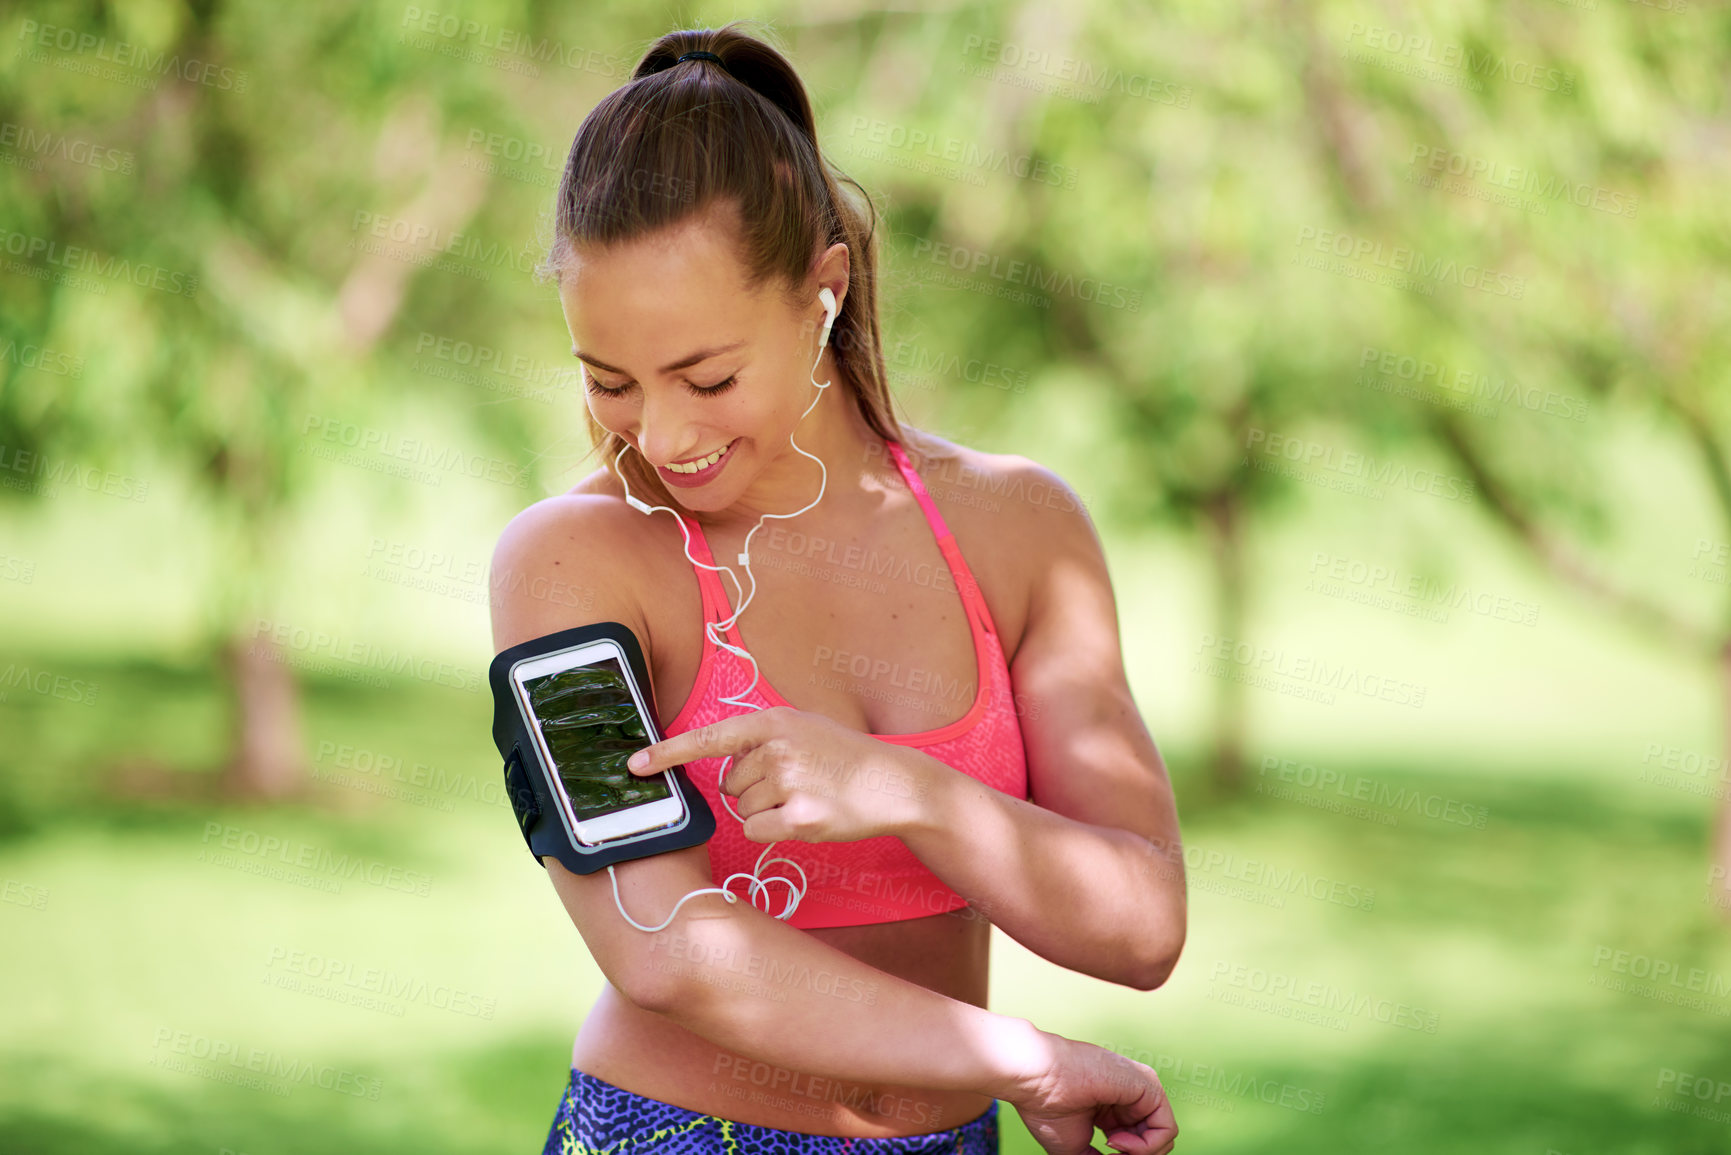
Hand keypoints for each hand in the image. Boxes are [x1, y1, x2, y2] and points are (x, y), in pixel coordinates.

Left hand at [625, 705, 936, 843]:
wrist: (895, 783)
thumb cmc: (844, 756)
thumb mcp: (803, 727)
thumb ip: (760, 739)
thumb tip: (720, 765)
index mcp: (773, 722)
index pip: (708, 739)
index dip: (667, 754)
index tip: (634, 765)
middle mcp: (777, 749)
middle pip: (729, 784)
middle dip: (753, 788)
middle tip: (794, 782)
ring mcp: (789, 783)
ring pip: (743, 810)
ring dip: (766, 810)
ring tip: (805, 796)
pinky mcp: (801, 818)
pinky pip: (757, 831)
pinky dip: (773, 830)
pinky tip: (805, 817)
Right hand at [1005, 1033, 1177, 1154]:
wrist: (1037, 1079)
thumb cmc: (1047, 1108)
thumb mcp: (1079, 1149)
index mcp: (1115, 1111)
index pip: (1138, 1143)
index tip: (1100, 1154)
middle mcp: (1131, 1099)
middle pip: (1153, 1142)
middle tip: (1106, 1154)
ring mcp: (1141, 1091)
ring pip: (1163, 1137)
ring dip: (1141, 1154)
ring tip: (1110, 1146)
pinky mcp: (1148, 1086)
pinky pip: (1166, 1129)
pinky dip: (1147, 1147)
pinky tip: (1117, 1141)